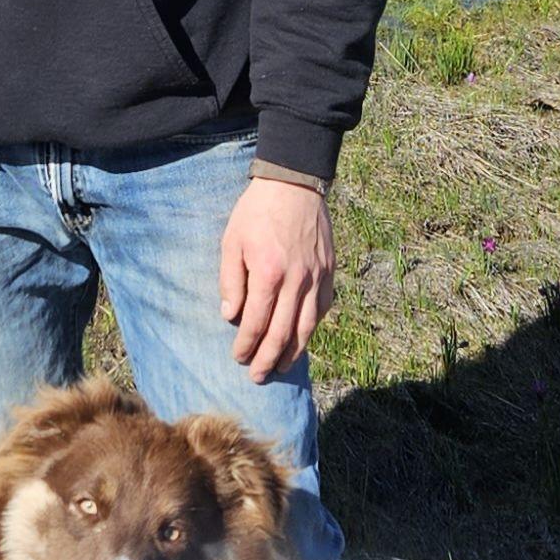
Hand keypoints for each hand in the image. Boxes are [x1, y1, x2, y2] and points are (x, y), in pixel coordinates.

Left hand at [218, 176, 333, 381]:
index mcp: (269, 273)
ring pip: (307, 326)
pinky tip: (302, 337)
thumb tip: (230, 316)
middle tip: (258, 376)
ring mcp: (316, 277)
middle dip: (268, 358)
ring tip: (281, 366)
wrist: (293, 183)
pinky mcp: (329, 271)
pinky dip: (312, 327)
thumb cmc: (257, 211)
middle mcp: (296, 281)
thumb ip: (230, 281)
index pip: (256, 322)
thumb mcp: (232, 241)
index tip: (238, 357)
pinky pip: (322, 307)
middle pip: (282, 332)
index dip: (246, 344)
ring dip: (293, 351)